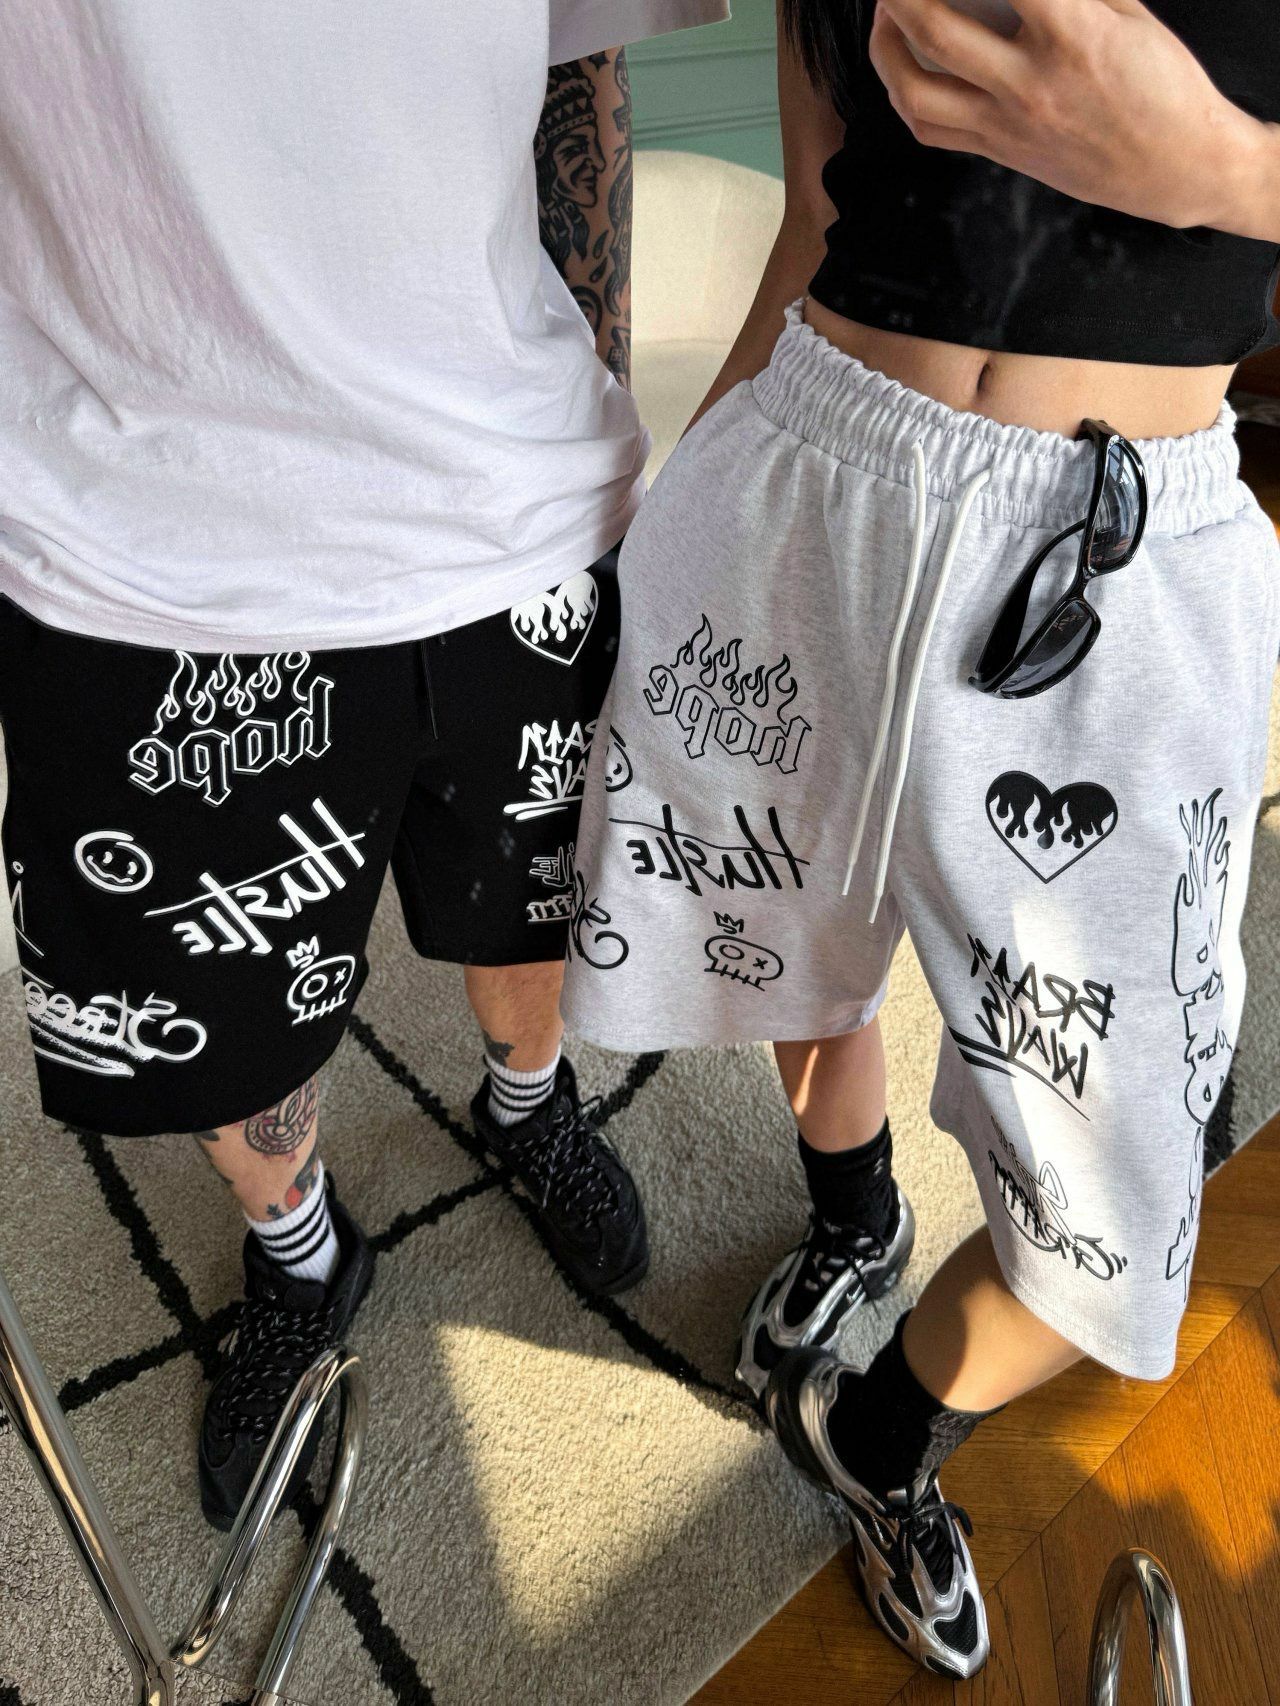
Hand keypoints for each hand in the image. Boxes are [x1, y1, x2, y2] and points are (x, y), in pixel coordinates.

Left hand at [869, 0, 1279, 238]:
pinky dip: (903, 96)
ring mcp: (1007, 127)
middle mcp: (1029, 86)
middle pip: (935, 30)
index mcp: (1073, 39)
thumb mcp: (1128, 11)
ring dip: (885, 46)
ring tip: (885, 14)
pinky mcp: (998, 153)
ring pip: (915, 91)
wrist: (1175, 167)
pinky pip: (930, 129)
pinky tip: (902, 68)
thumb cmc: (1162, 88)